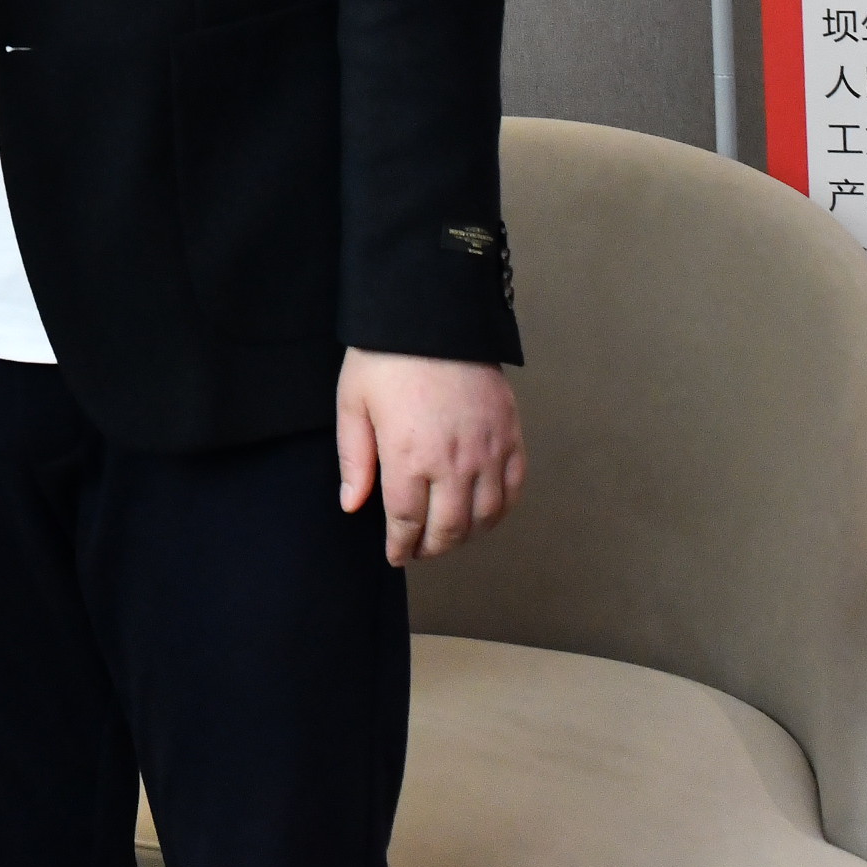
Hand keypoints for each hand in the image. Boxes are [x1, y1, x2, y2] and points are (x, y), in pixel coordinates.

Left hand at [334, 348, 524, 565]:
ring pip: (485, 516)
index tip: (397, 554)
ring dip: (467, 535)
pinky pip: (513, 488)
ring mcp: (488, 450)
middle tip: (420, 549)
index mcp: (408, 457)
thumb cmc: (386, 356)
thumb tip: (353, 505)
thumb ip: (354, 460)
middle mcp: (453, 462)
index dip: (401, 546)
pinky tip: (485, 512)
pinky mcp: (511, 434)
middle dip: (432, 548)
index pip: (407, 522)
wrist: (433, 312)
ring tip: (449, 535)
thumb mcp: (353, 403)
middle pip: (449, 529)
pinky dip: (501, 510)